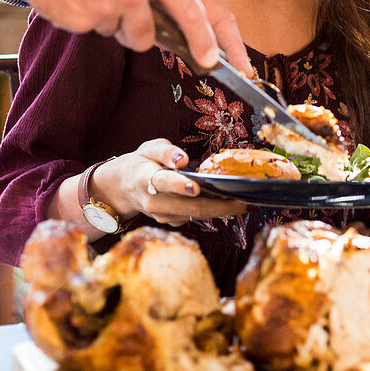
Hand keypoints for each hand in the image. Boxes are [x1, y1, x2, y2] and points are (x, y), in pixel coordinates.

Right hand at [2, 0, 251, 70]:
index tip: (214, 58)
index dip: (207, 38)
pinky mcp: (78, 21)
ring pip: (117, 33)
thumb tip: (168, 7)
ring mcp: (105, 8)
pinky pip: (89, 29)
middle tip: (166, 39)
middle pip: (149, 37)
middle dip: (156, 40)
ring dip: (108, 21)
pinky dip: (82, 16)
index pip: (191, 8)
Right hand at [96, 140, 247, 226]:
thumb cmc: (142, 163)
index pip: (162, 182)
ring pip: (193, 215)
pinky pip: (193, 218)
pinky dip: (213, 212)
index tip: (196, 187)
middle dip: (216, 205)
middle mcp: (153, 201)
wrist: (124, 187)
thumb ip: (166, 151)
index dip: (179, 185)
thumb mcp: (150, 148)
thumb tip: (182, 159)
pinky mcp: (169, 222)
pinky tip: (231, 205)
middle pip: (186, 206)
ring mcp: (161, 215)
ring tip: (245, 204)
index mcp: (145, 178)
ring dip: (220, 211)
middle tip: (243, 201)